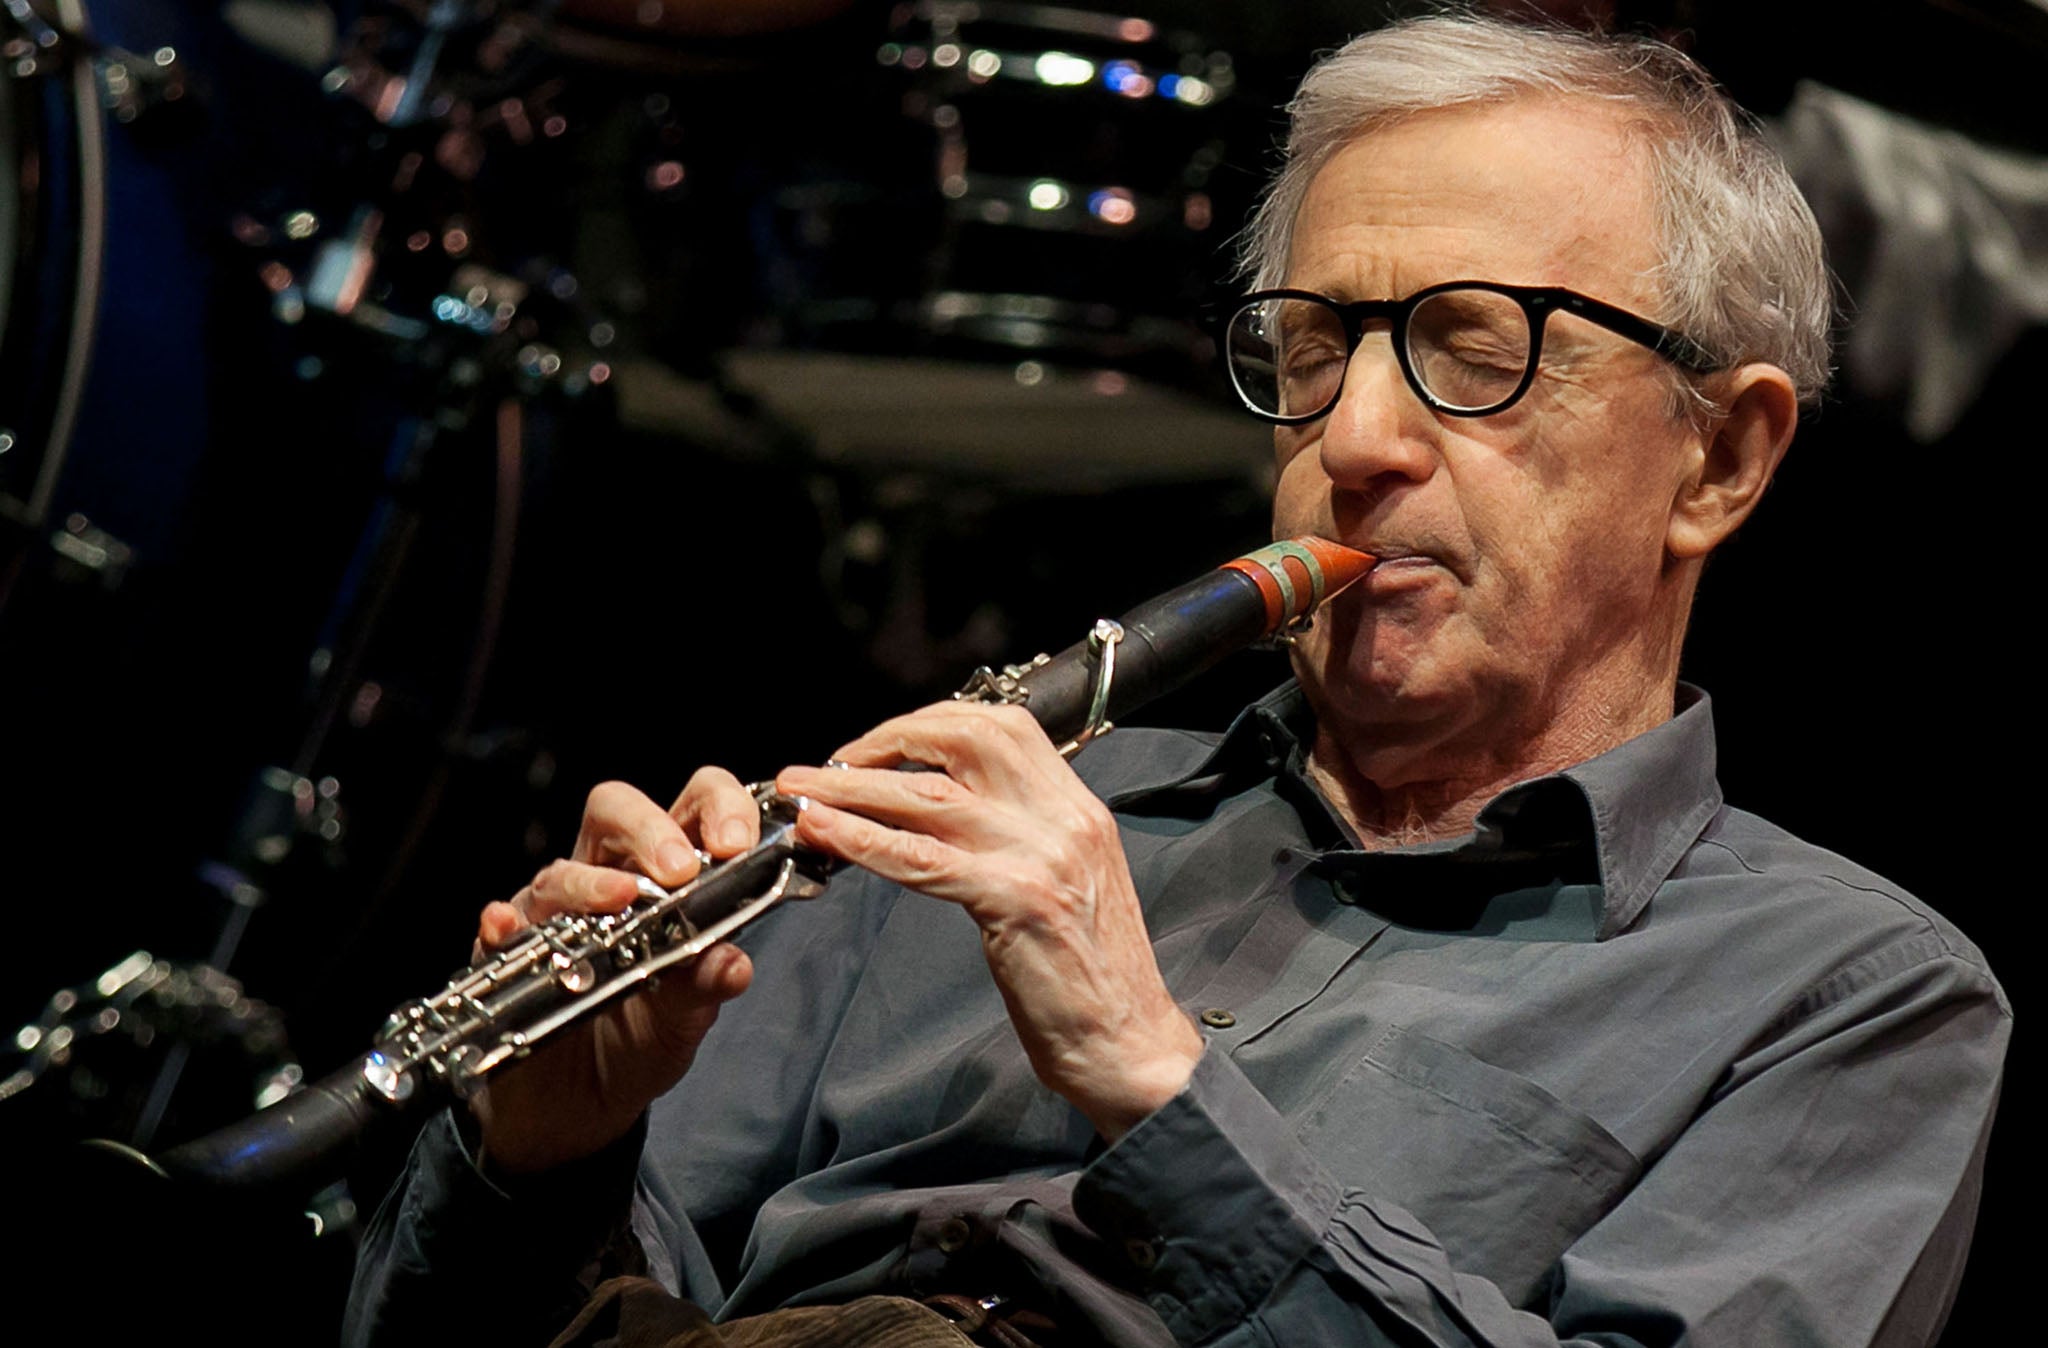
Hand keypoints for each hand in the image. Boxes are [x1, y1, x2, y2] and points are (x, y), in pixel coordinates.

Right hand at [468, 769, 762, 1173]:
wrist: (575, 1110)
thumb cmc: (636, 1043)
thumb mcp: (684, 1021)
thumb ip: (706, 986)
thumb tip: (734, 964)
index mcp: (666, 879)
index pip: (691, 810)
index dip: (717, 805)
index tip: (737, 838)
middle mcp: (607, 880)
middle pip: (615, 811)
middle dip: (649, 827)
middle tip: (679, 869)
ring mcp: (553, 913)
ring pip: (561, 870)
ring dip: (589, 881)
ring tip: (618, 899)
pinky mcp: (508, 954)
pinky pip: (500, 926)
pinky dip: (505, 920)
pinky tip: (509, 925)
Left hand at [778, 703, 1201, 1139]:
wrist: (1131, 1045)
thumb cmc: (1091, 977)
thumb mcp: (1066, 882)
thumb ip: (1023, 838)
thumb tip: (949, 814)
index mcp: (1079, 808)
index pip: (1003, 726)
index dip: (931, 724)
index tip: (882, 746)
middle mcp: (1065, 817)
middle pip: (966, 738)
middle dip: (889, 739)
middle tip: (834, 763)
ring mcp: (1042, 855)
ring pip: (931, 795)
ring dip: (853, 788)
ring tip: (801, 793)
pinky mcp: (1017, 901)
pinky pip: (925, 858)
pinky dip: (864, 840)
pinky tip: (824, 834)